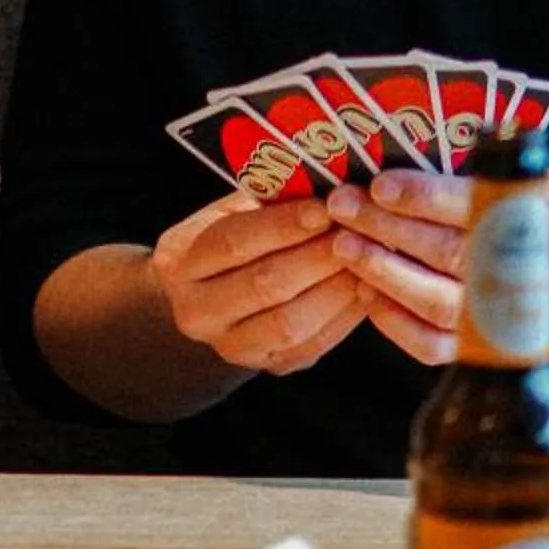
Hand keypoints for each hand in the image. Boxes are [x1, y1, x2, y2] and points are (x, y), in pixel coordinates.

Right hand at [147, 193, 369, 375]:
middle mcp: (197, 311)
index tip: (325, 207)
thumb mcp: (232, 211)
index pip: (232, 243)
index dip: (282, 225)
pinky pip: (314, 344)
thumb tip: (326, 183)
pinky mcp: (270, 365)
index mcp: (179, 261)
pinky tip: (366, 286)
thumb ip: (268, 200)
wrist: (210, 296)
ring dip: (337, 288)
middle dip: (318, 256)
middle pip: (264, 285)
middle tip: (357, 231)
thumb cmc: (228, 238)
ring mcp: (231, 346)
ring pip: (292, 323)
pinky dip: (346, 316)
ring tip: (368, 257)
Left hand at [325, 169, 548, 361]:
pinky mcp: (494, 349)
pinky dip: (394, 321)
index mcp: (548, 221)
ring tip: (345, 246)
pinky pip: (436, 346)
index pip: (479, 208)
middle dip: (389, 230)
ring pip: (440, 304)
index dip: (426, 198)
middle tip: (343, 208)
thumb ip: (477, 170)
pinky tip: (366, 291)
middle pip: (453, 255)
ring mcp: (517, 319)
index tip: (380, 185)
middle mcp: (538, 275)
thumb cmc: (543, 207)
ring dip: (384, 273)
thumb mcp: (526, 174)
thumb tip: (400, 154)